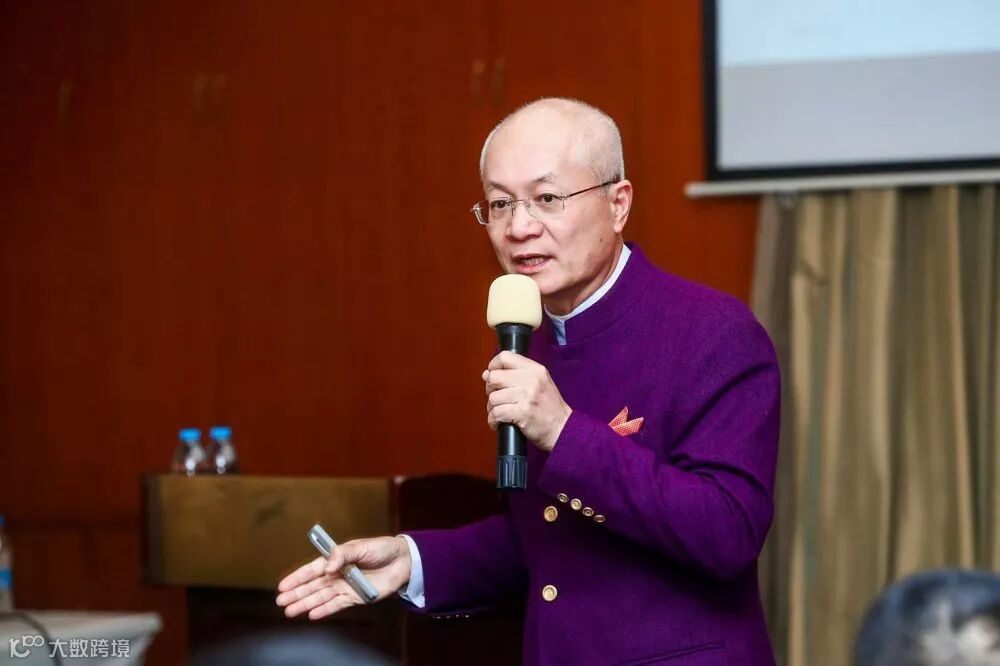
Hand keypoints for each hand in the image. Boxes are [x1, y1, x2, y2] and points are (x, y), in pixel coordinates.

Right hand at [275, 535, 410, 619]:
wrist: (402, 562)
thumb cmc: (381, 549)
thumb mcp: (361, 546)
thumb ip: (343, 554)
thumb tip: (328, 566)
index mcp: (337, 559)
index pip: (313, 569)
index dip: (298, 577)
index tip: (283, 585)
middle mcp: (338, 574)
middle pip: (313, 585)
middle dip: (297, 593)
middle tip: (280, 601)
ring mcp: (345, 586)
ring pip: (321, 596)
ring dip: (306, 603)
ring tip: (290, 611)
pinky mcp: (355, 597)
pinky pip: (336, 605)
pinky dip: (324, 610)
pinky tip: (311, 615)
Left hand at [483, 351, 571, 451]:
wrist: (563, 428)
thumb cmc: (549, 408)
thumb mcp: (540, 383)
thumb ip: (516, 375)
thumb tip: (486, 374)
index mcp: (535, 369)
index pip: (505, 357)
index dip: (493, 366)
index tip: (493, 376)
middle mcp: (531, 379)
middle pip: (494, 377)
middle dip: (490, 389)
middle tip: (496, 398)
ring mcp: (527, 396)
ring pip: (493, 397)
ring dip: (491, 408)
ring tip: (499, 413)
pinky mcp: (522, 412)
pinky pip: (496, 413)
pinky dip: (493, 420)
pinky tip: (498, 423)